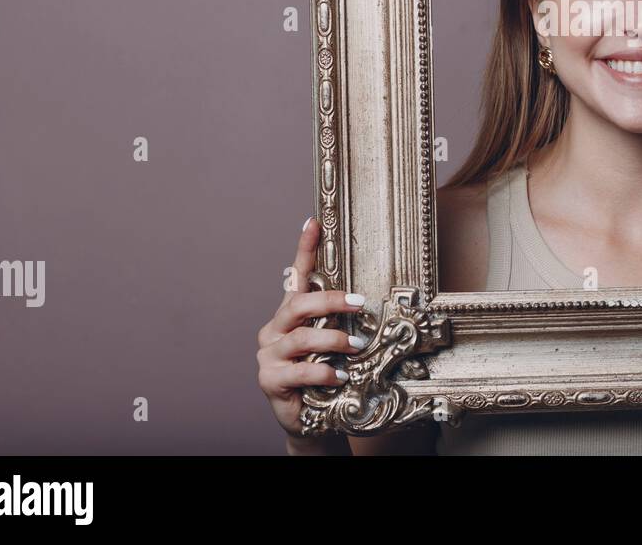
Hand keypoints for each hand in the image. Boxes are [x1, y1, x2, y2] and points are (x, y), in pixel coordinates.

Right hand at [256, 216, 368, 437]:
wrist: (311, 418)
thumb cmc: (326, 374)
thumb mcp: (335, 344)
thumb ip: (343, 321)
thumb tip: (372, 300)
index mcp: (292, 314)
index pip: (297, 275)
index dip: (305, 248)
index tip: (313, 222)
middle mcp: (276, 328)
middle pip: (298, 304)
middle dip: (331, 301)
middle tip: (359, 303)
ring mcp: (269, 354)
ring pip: (301, 337)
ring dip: (334, 339)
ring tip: (357, 346)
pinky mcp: (270, 379)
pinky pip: (299, 370)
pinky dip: (324, 371)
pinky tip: (340, 375)